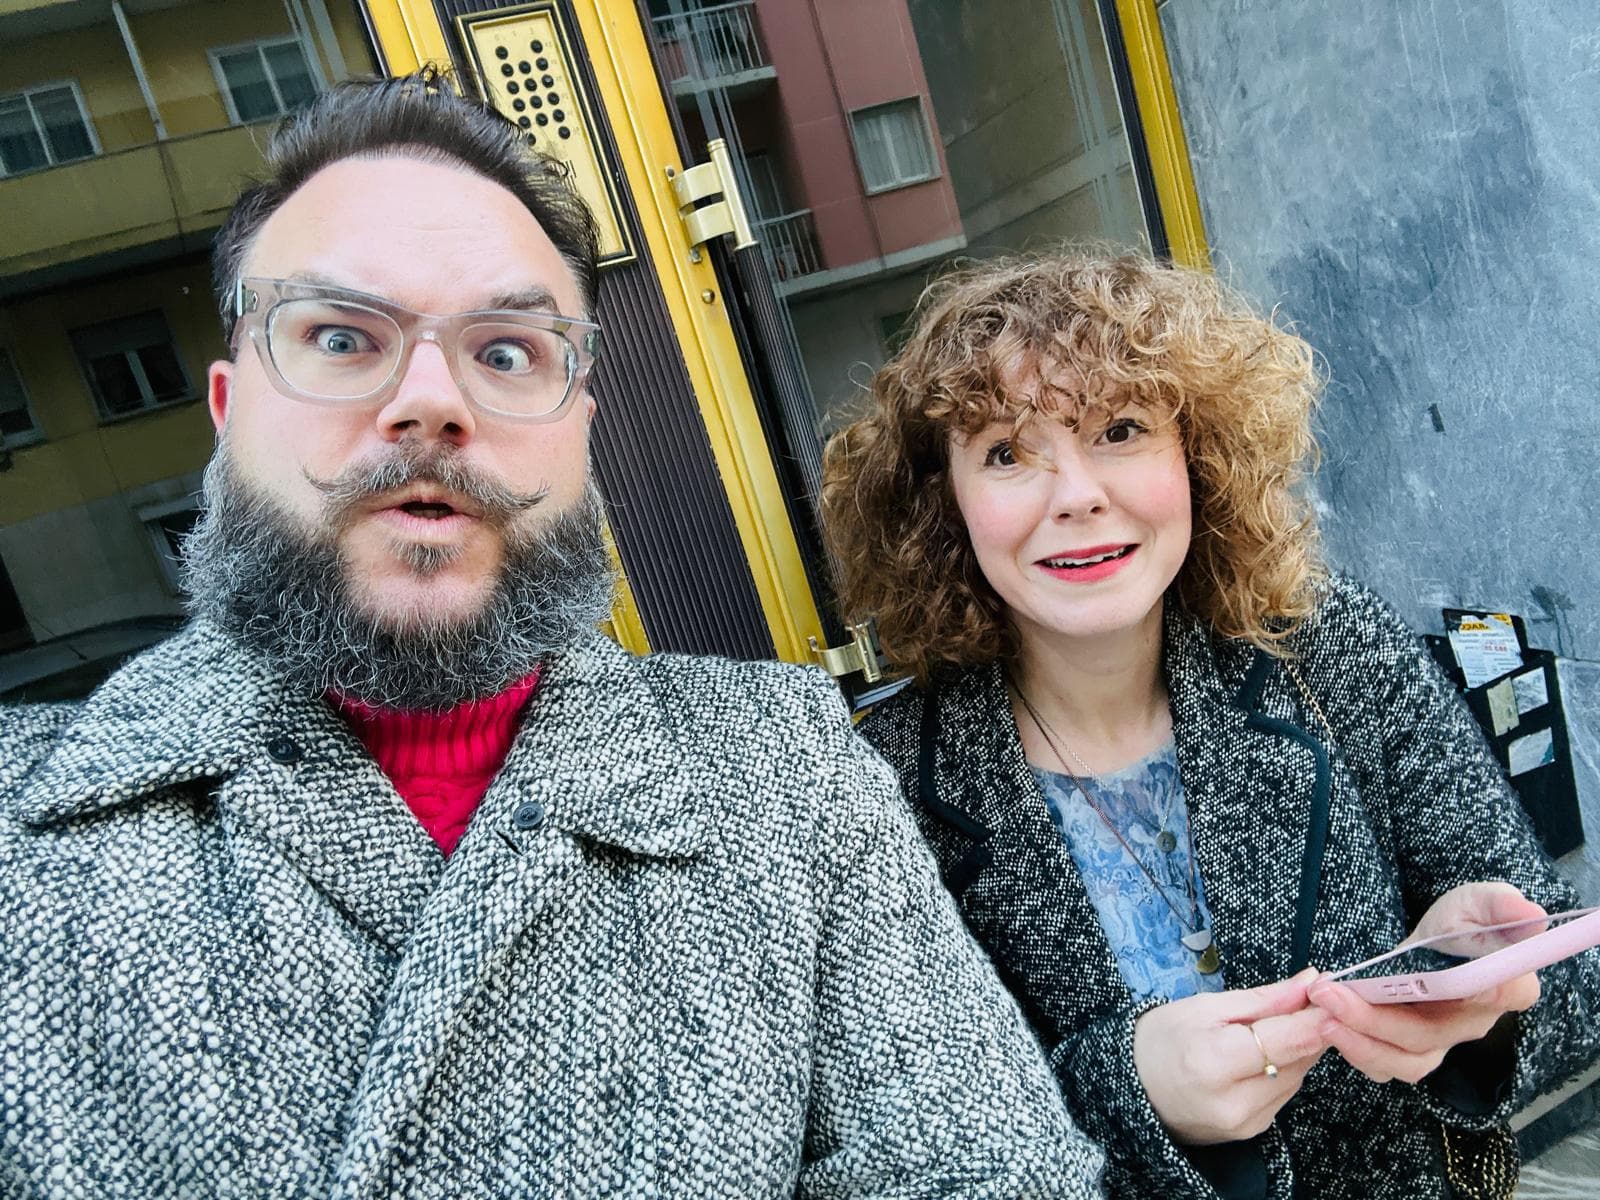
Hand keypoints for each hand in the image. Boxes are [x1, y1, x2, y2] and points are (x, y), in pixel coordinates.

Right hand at [1133, 968, 1329, 1145]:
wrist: (1133, 1087)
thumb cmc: (1162, 1038)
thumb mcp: (1206, 1006)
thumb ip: (1265, 999)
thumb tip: (1311, 982)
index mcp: (1215, 1061)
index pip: (1289, 1039)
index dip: (1319, 1016)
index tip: (1337, 994)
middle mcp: (1234, 1101)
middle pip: (1299, 1059)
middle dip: (1310, 1028)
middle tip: (1309, 1000)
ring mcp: (1245, 1123)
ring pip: (1297, 1077)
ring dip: (1297, 1049)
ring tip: (1276, 1025)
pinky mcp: (1252, 1132)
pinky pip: (1284, 1093)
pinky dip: (1283, 1069)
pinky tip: (1262, 1054)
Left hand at [1307, 882, 1543, 1084]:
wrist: (1431, 942)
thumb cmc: (1460, 922)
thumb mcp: (1478, 902)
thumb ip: (1500, 904)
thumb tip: (1531, 914)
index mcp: (1504, 985)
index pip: (1502, 995)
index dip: (1480, 993)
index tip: (1442, 982)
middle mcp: (1473, 1022)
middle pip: (1430, 1035)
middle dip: (1375, 1019)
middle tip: (1329, 995)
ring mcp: (1441, 1041)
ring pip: (1405, 1061)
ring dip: (1359, 1043)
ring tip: (1321, 1016)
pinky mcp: (1410, 1049)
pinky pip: (1384, 1064)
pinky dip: (1354, 1049)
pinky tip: (1324, 1022)